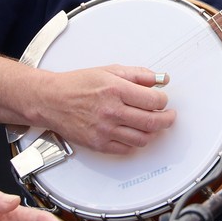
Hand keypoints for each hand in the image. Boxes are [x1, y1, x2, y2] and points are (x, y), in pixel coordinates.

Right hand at [38, 65, 176, 153]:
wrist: (52, 100)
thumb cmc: (78, 85)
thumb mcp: (110, 70)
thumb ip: (138, 74)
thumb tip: (160, 78)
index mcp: (116, 90)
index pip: (154, 100)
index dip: (164, 100)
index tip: (163, 100)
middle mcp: (112, 111)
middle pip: (153, 122)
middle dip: (167, 119)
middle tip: (169, 116)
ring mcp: (105, 130)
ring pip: (143, 138)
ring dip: (152, 132)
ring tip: (152, 124)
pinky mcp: (99, 144)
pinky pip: (126, 149)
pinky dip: (135, 143)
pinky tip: (134, 133)